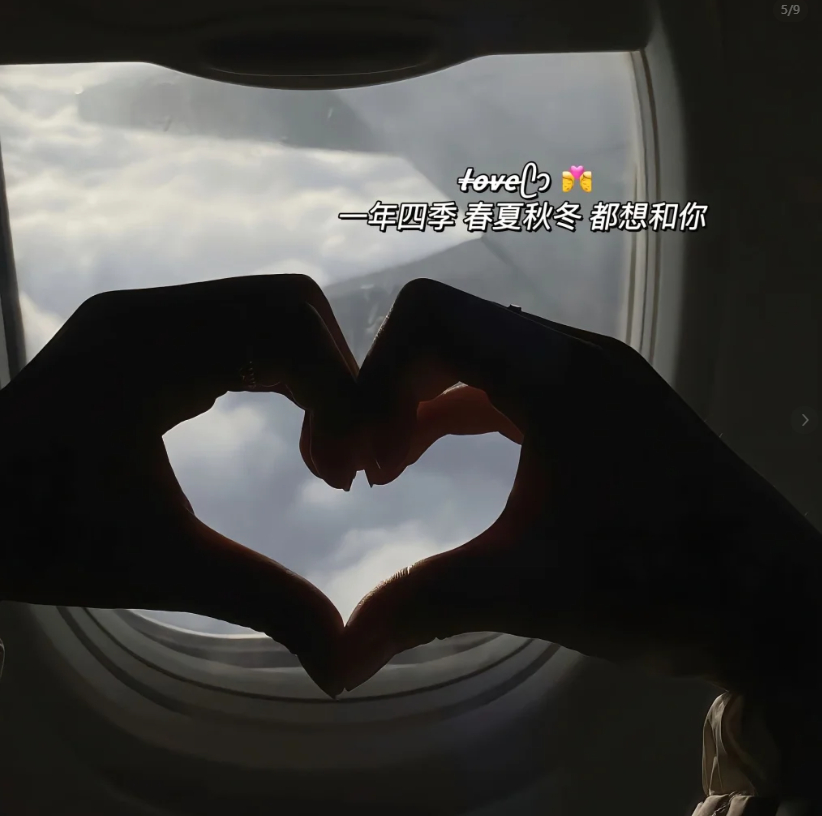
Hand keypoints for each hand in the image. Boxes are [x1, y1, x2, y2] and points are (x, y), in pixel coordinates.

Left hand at [0, 274, 361, 695]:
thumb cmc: (44, 540)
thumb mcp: (162, 568)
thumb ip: (263, 601)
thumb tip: (345, 661)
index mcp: (145, 354)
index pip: (287, 333)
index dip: (344, 395)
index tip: (353, 475)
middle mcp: (148, 312)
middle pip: (291, 305)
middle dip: (339, 379)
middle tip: (344, 462)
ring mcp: (146, 313)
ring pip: (273, 309)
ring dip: (317, 372)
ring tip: (322, 452)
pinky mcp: (149, 327)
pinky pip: (245, 323)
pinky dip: (286, 368)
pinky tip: (291, 423)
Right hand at [346, 279, 819, 693]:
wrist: (779, 605)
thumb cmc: (663, 586)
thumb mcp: (531, 590)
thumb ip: (423, 608)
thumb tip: (333, 664)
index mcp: (556, 373)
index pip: (430, 317)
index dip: (370, 377)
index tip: (354, 461)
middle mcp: (573, 355)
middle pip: (444, 329)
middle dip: (383, 392)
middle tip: (354, 469)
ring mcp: (591, 376)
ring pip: (474, 355)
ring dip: (416, 402)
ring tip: (382, 468)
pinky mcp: (599, 405)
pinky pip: (503, 383)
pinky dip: (453, 412)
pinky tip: (426, 454)